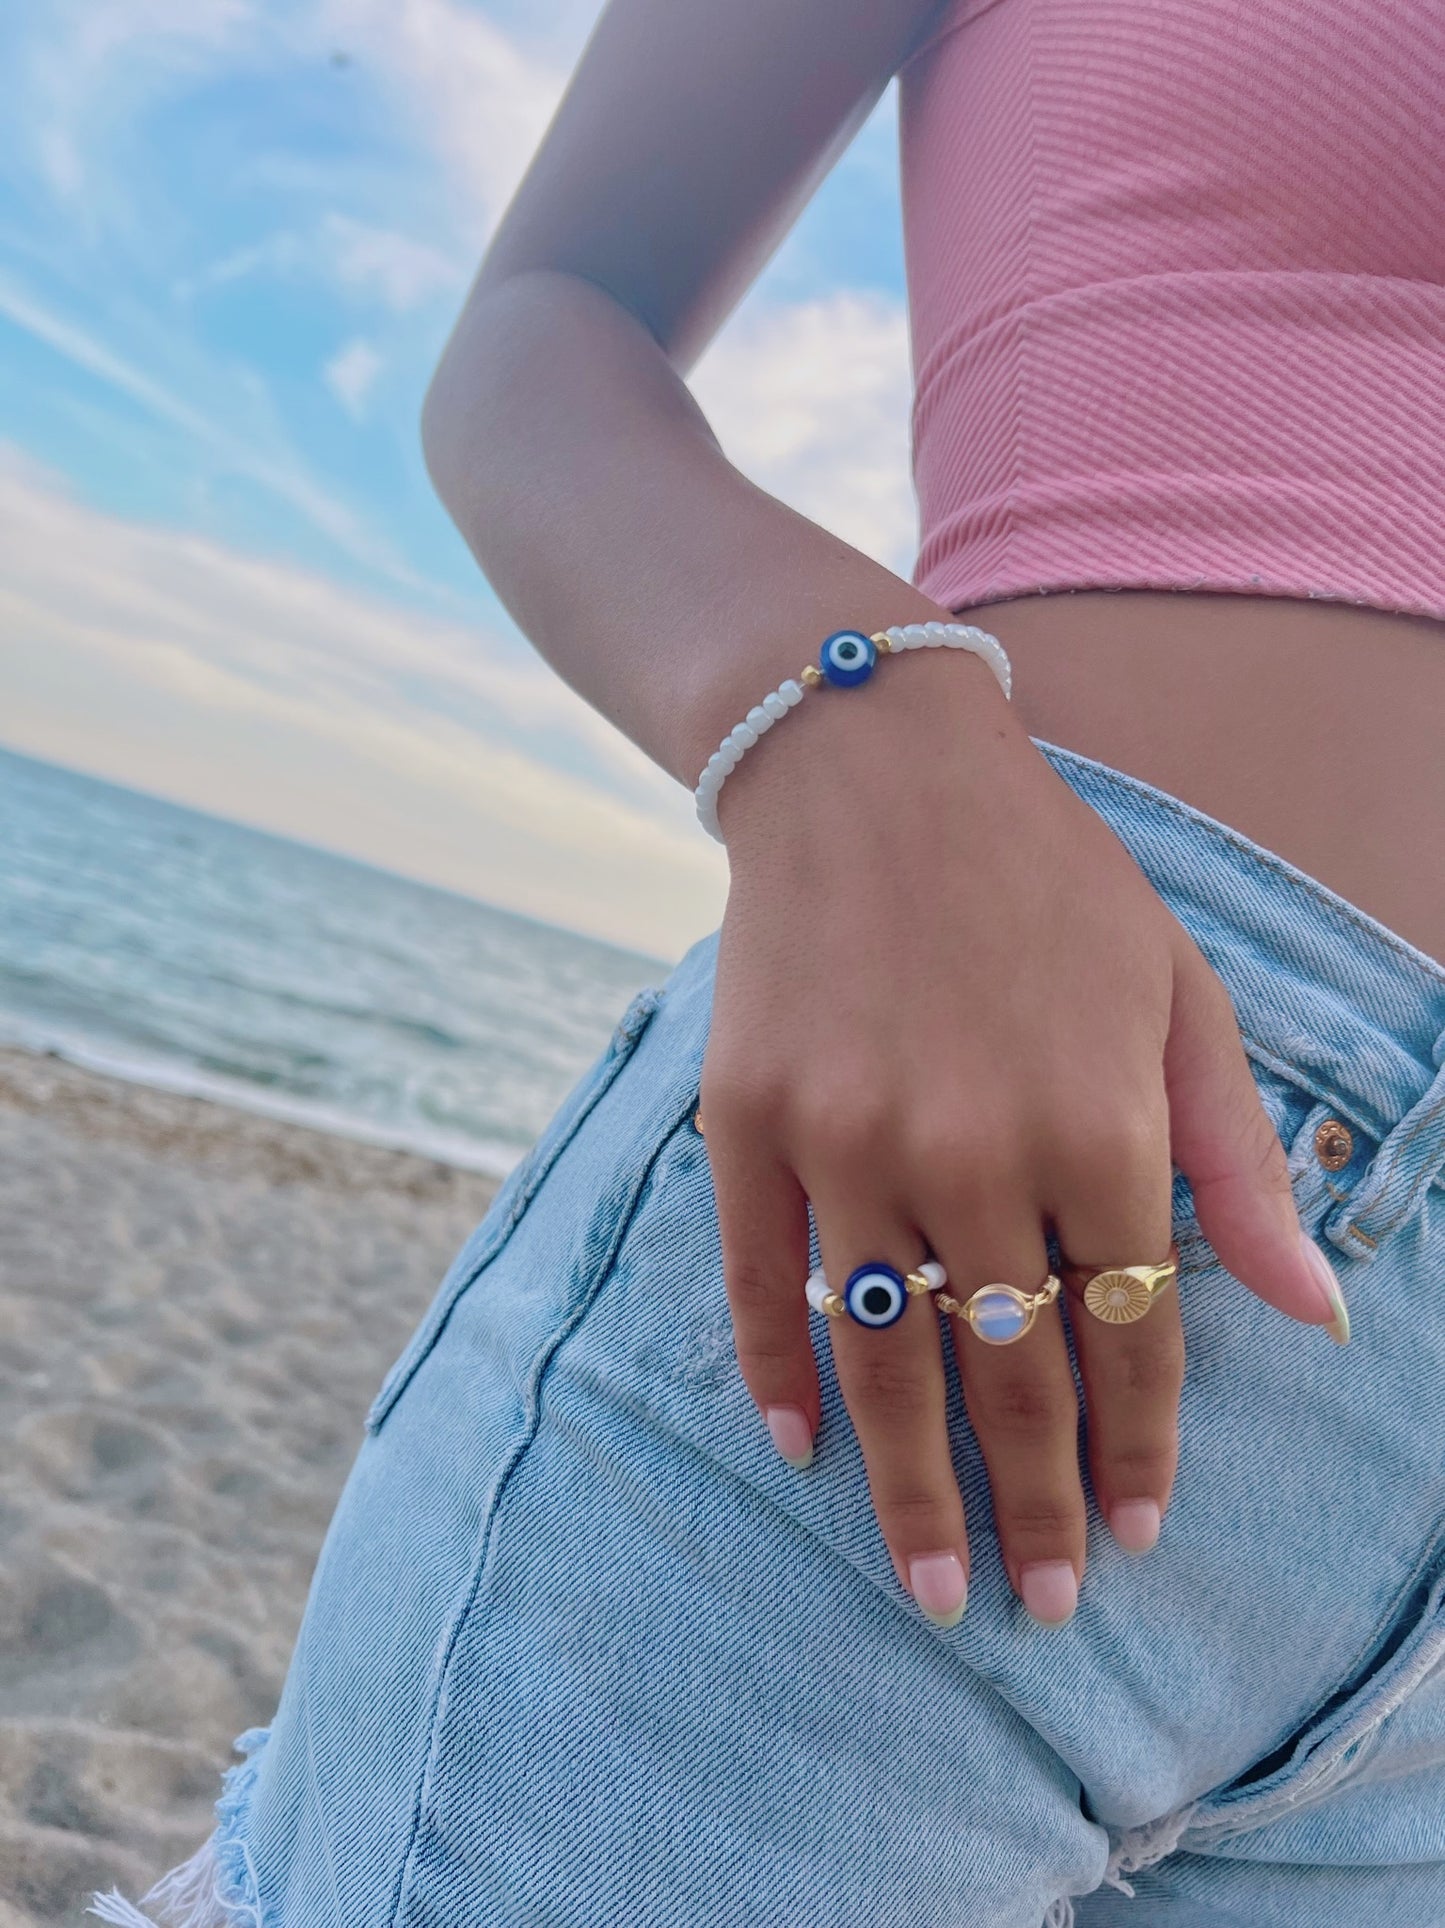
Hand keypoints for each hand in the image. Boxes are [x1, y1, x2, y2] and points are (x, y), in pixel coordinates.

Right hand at [698, 643, 1345, 1627]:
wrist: (872, 773)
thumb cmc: (1050, 882)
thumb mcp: (1179, 998)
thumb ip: (1238, 1164)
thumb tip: (1314, 1318)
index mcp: (1098, 1123)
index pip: (1131, 1337)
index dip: (1140, 1450)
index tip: (1137, 1533)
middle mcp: (972, 1150)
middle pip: (1012, 1374)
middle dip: (1038, 1504)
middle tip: (1046, 1604)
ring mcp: (846, 1140)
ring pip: (890, 1355)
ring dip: (914, 1487)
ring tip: (937, 1588)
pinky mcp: (748, 1123)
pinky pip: (764, 1284)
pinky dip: (783, 1377)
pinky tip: (808, 1450)